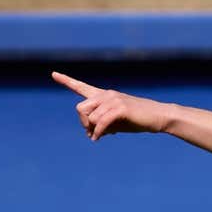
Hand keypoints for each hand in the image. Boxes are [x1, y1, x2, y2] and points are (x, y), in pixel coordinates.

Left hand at [52, 71, 171, 140]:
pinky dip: (99, 132)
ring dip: (92, 129)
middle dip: (83, 122)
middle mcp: (106, 94)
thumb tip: (90, 133)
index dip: (67, 81)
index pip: (82, 87)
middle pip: (81, 107)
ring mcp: (113, 100)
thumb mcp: (117, 123)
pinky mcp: (120, 108)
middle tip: (90, 132)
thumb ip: (102, 125)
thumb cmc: (138, 120)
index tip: (53, 74)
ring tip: (100, 135)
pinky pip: (101, 122)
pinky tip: (99, 138)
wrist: (158, 117)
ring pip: (90, 117)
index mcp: (104, 96)